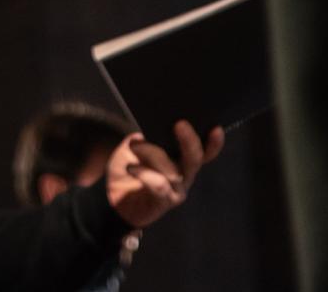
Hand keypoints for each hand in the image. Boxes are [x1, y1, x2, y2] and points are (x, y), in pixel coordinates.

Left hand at [105, 122, 223, 228]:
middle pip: (195, 159)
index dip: (214, 143)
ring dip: (154, 154)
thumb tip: (150, 129)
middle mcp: (185, 175)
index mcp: (184, 158)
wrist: (112, 195)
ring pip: (174, 171)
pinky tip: (132, 167)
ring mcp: (176, 191)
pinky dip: (144, 173)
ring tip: (135, 145)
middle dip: (189, 141)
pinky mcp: (163, 203)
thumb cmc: (129, 166)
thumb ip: (147, 137)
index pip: (205, 151)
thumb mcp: (136, 144)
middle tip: (179, 124)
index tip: (216, 128)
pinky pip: (159, 185)